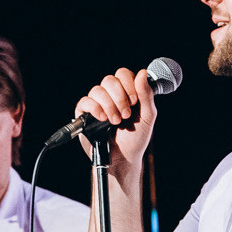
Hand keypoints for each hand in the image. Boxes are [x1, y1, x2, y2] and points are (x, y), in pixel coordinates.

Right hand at [72, 67, 156, 184]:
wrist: (123, 158)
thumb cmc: (136, 138)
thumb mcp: (147, 116)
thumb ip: (146, 95)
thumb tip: (143, 73)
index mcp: (126, 92)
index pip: (123, 74)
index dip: (128, 84)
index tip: (135, 101)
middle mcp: (110, 95)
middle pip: (109, 80)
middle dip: (120, 97)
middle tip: (126, 114)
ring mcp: (97, 104)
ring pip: (97, 90)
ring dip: (109, 105)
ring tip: (115, 121)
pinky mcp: (85, 114)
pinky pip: (85, 101)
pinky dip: (95, 108)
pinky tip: (103, 119)